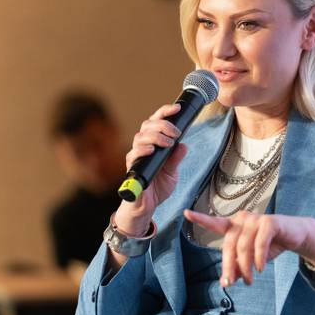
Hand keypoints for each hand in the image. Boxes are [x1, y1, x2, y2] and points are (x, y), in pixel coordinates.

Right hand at [115, 104, 187, 234]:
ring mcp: (136, 156)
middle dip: (163, 125)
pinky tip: (152, 150)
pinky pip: (133, 154)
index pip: (156, 122)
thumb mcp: (173, 172)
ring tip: (168, 143)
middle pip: (147, 125)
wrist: (147, 206)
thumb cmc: (158, 188)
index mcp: (153, 144)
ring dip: (156, 136)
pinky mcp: (131, 167)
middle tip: (176, 133)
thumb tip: (184, 144)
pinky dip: (143, 149)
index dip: (165, 112)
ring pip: (140, 136)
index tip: (178, 108)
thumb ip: (176, 158)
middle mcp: (142, 147)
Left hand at [184, 210, 314, 286]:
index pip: (215, 223)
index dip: (201, 218)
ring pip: (244, 247)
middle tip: (232, 284)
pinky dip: (259, 258)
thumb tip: (226, 282)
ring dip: (245, 267)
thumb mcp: (251, 259)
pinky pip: (260, 243)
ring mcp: (256, 219)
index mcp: (234, 225)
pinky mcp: (270, 222)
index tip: (186, 212)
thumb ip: (237, 267)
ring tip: (249, 280)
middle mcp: (242, 219)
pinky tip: (261, 268)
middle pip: (230, 245)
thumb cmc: (270, 245)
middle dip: (229, 267)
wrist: (295, 236)